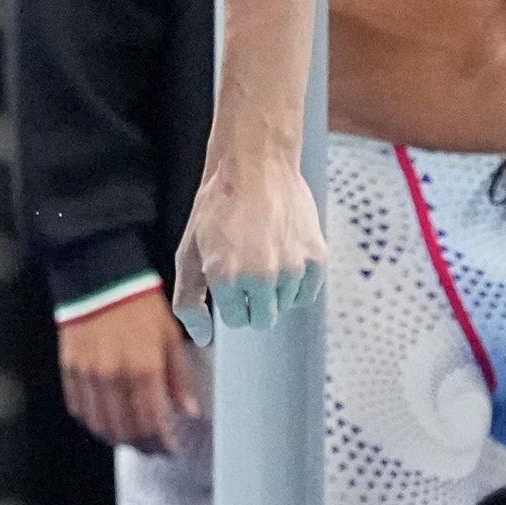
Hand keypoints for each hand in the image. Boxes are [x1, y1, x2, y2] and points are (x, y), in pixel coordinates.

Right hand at [58, 290, 197, 453]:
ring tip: (131, 440)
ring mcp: (88, 375)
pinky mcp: (70, 370)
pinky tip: (105, 423)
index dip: (161, 443)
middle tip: (153, 449)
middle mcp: (113, 376)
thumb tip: (188, 409)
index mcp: (143, 368)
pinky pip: (79, 408)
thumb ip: (178, 377)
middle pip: (126, 429)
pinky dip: (92, 422)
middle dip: (142, 446)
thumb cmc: (138, 305)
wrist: (99, 279)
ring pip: (100, 424)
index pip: (151, 421)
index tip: (170, 450)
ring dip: (117, 438)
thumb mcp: (170, 336)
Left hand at [171, 151, 324, 344]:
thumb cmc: (217, 209)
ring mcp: (292, 268)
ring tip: (264, 252)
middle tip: (247, 267)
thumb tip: (203, 338)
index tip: (229, 275)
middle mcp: (261, 277)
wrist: (256, 166)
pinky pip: (308, 294)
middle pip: (263, 320)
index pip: (236, 320)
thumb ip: (189, 299)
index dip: (231, 300)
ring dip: (275, 290)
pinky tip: (285, 256)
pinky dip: (297, 284)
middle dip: (252, 302)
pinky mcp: (317, 258)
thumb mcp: (188, 252)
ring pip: (285, 306)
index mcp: (226, 277)